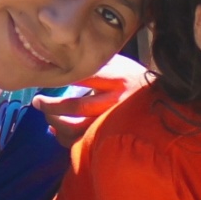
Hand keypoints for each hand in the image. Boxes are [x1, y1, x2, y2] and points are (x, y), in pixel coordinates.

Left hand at [33, 56, 147, 146]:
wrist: (163, 104)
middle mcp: (115, 102)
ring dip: (55, 122)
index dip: (63, 77)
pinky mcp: (110, 136)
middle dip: (51, 105)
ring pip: (77, 128)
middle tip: (37, 101)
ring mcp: (113, 122)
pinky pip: (82, 142)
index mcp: (118, 78)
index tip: (46, 75)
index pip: (85, 76)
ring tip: (46, 113)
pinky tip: (56, 129)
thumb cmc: (134, 79)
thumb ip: (97, 62)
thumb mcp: (120, 64)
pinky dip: (64, 137)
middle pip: (77, 107)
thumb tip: (65, 57)